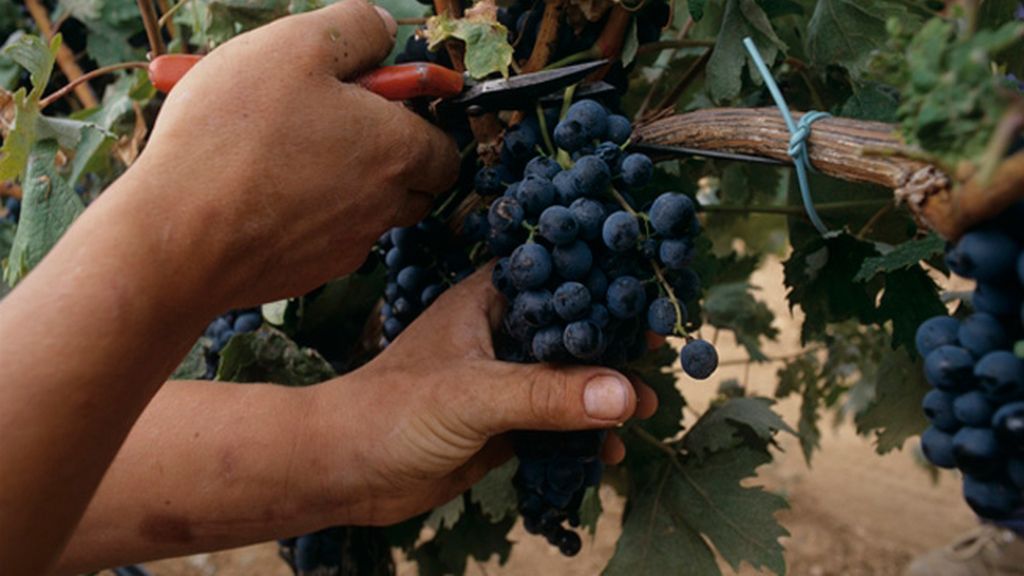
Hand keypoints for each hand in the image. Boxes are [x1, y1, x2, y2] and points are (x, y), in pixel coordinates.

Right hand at [111, 0, 458, 309]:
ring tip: (270, 148)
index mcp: (397, 152)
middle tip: (321, 119)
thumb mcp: (297, 44)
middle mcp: (383, 208)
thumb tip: (380, 29)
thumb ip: (354, 28)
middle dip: (380, 152)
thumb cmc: (235, 133)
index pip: (445, 150)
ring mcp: (345, 248)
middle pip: (408, 183)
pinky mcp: (306, 273)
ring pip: (360, 209)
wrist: (178, 235)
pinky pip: (318, 237)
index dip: (418, 121)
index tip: (377, 100)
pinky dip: (297, 212)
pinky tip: (249, 188)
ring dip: (333, 178)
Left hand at [310, 267, 658, 525]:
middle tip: (660, 364)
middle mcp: (498, 336)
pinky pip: (553, 427)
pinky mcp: (500, 426)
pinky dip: (581, 438)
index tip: (650, 303)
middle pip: (569, 335)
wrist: (343, 470)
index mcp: (487, 302)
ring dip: (602, 399)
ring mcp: (501, 383)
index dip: (603, 288)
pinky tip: (608, 455)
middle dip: (613, 352)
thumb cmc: (394, 411)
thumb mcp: (474, 395)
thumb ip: (547, 395)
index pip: (556, 282)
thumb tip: (624, 395)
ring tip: (645, 413)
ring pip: (566, 384)